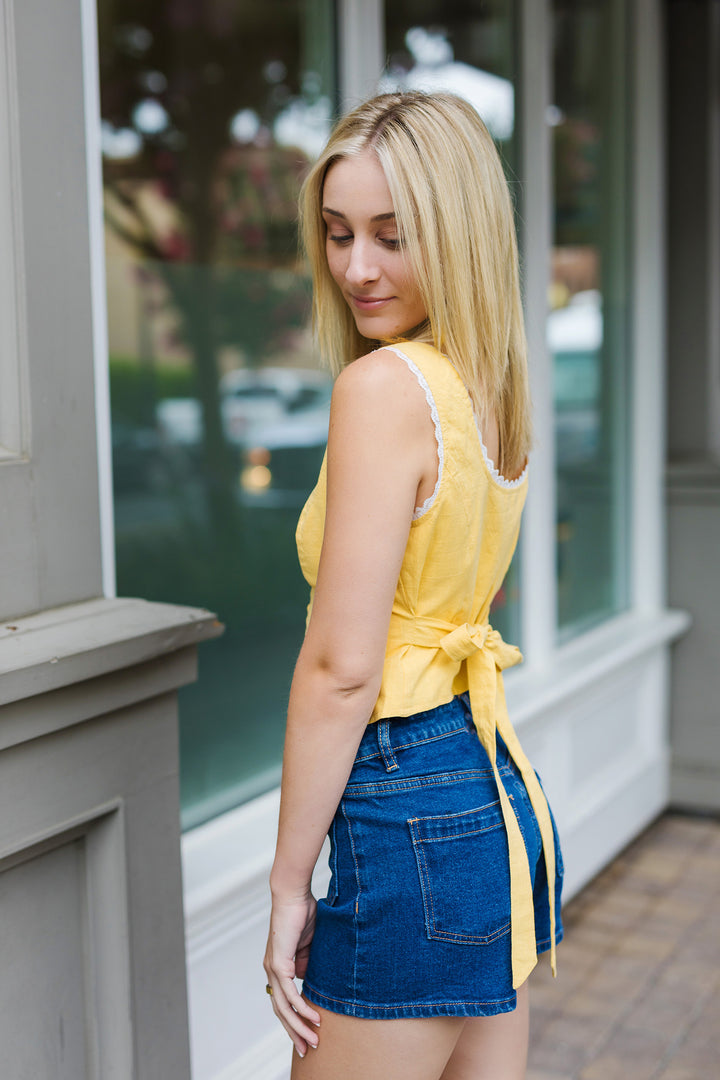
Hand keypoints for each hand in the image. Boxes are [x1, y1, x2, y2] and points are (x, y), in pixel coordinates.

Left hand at [263, 892, 321, 1056]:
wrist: (294, 894)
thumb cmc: (302, 913)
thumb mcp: (310, 945)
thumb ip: (309, 963)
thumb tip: (313, 980)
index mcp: (279, 967)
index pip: (285, 1001)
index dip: (296, 1019)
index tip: (310, 1033)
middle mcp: (272, 971)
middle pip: (281, 1010)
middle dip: (295, 1032)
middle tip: (307, 1049)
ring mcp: (273, 968)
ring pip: (283, 1007)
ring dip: (299, 1026)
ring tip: (312, 1041)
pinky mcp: (278, 963)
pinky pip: (289, 992)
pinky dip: (301, 1007)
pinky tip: (312, 1018)